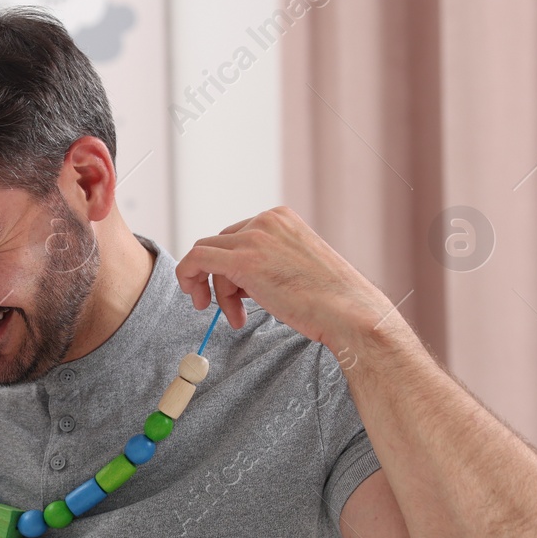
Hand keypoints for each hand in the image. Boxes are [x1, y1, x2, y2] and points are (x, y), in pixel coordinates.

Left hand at [174, 207, 392, 346]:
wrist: (348, 312)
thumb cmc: (329, 300)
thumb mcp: (294, 267)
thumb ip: (266, 262)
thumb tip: (235, 278)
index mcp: (281, 218)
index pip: (237, 237)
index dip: (230, 269)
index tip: (235, 297)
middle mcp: (267, 220)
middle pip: (220, 245)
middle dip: (220, 281)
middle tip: (229, 311)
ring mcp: (255, 237)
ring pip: (208, 256)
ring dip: (216, 291)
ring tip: (235, 319)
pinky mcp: (243, 260)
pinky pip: (196, 260)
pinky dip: (188, 277)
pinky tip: (198, 301)